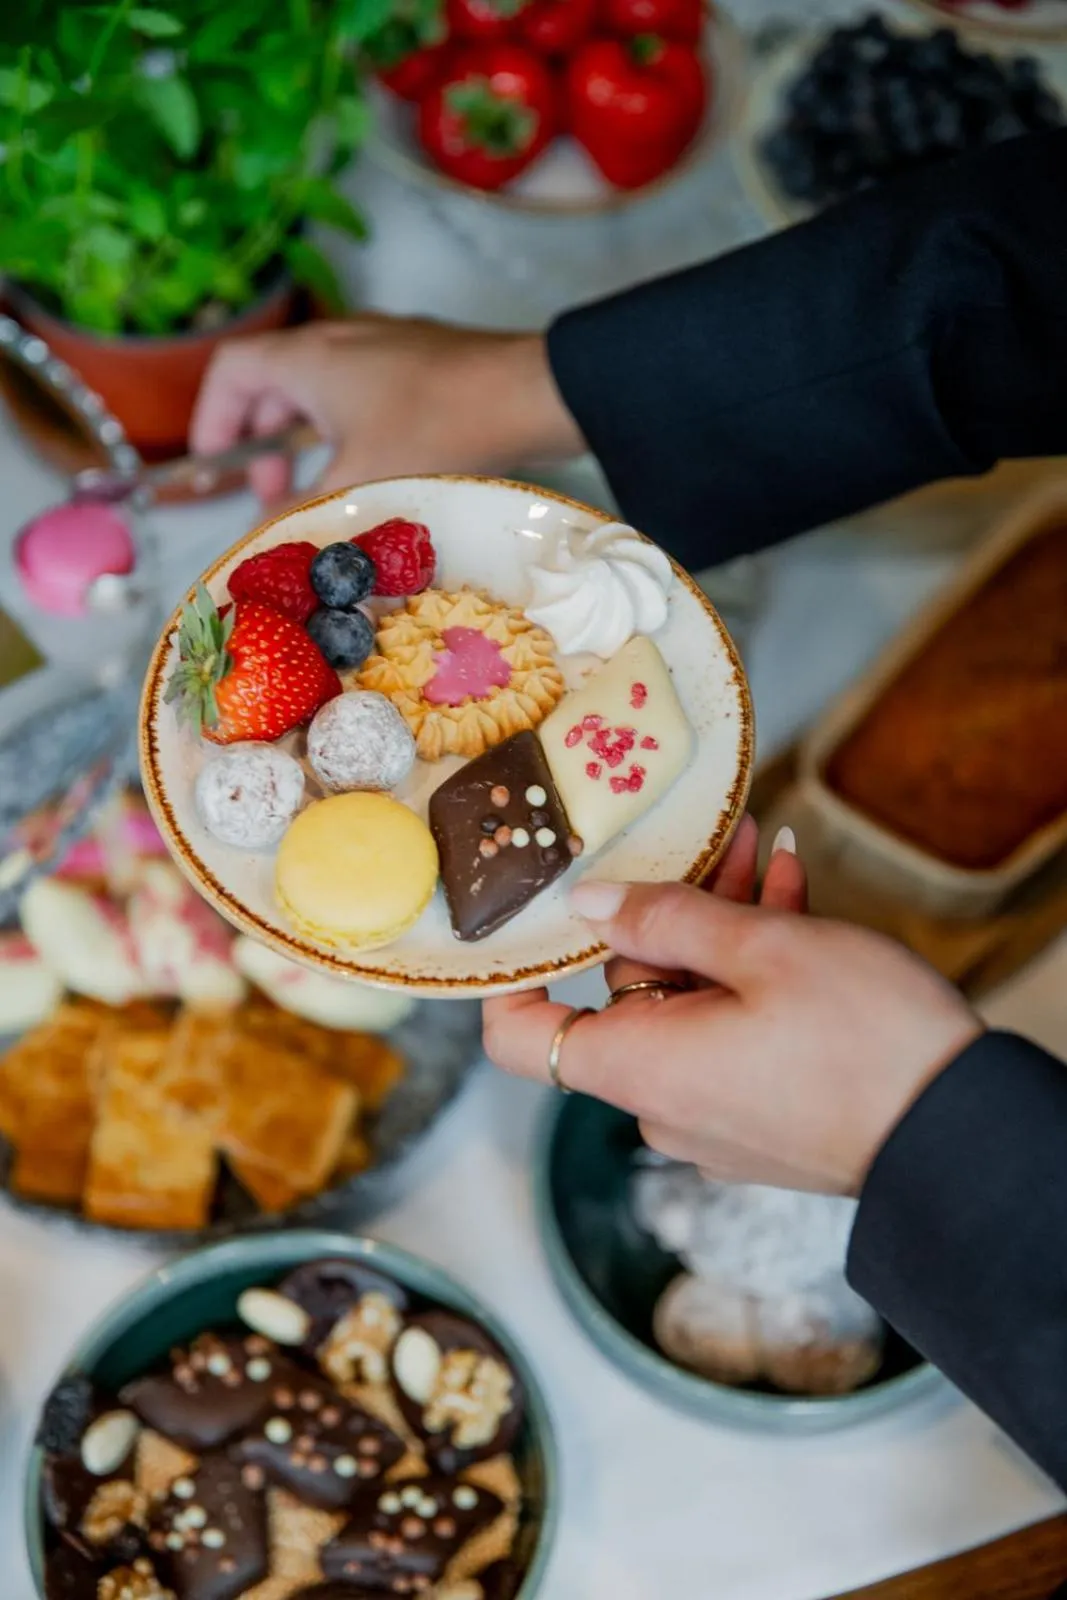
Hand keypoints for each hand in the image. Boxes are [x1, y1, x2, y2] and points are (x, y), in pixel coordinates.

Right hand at [189, 315, 584, 504]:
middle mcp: (342, 337)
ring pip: (322, 388)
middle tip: (275, 495)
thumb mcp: (361, 482)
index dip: (211, 420)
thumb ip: (305, 511)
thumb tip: (269, 539)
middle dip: (263, 442)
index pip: (230, 370)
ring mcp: (385, 343)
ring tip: (321, 487)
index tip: (218, 469)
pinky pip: (363, 389)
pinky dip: (349, 428)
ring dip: (308, 438)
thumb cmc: (439, 429)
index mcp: (310, 356)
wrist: (531, 394)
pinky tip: (377, 469)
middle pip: (274, 382)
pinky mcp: (423, 359)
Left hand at [482, 820, 982, 1194]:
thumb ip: (664, 919)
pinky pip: (729, 1030)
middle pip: (624, 995)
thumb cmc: (864, 1042)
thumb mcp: (763, 951)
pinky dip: (750, 972)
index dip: (512, 973)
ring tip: (760, 850)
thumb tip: (590, 902)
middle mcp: (662, 1104)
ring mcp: (712, 1114)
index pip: (518, 1038)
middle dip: (662, 910)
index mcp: (638, 1069)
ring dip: (720, 926)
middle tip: (706, 840)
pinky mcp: (759, 1115)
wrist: (962, 1136)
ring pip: (689, 1001)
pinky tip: (788, 896)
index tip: (532, 911)